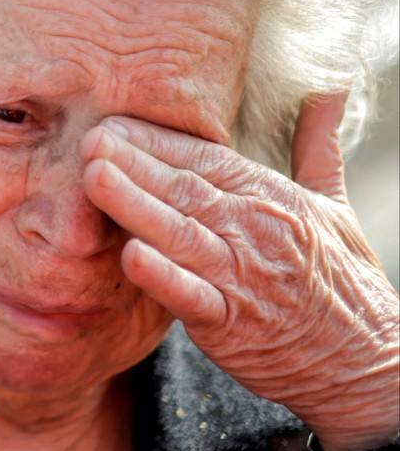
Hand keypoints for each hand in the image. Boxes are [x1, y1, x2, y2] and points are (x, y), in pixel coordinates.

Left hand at [79, 96, 398, 450]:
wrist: (364, 363)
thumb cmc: (341, 280)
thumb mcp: (332, 203)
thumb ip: (317, 144)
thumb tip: (329, 88)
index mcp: (269, 196)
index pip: (203, 157)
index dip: (154, 138)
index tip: (111, 119)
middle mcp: (254, 228)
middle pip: (183, 186)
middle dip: (131, 160)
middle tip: (87, 135)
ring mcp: (242, 275)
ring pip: (180, 232)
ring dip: (133, 203)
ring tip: (92, 176)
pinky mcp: (232, 322)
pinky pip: (192, 295)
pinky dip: (162, 276)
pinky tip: (128, 254)